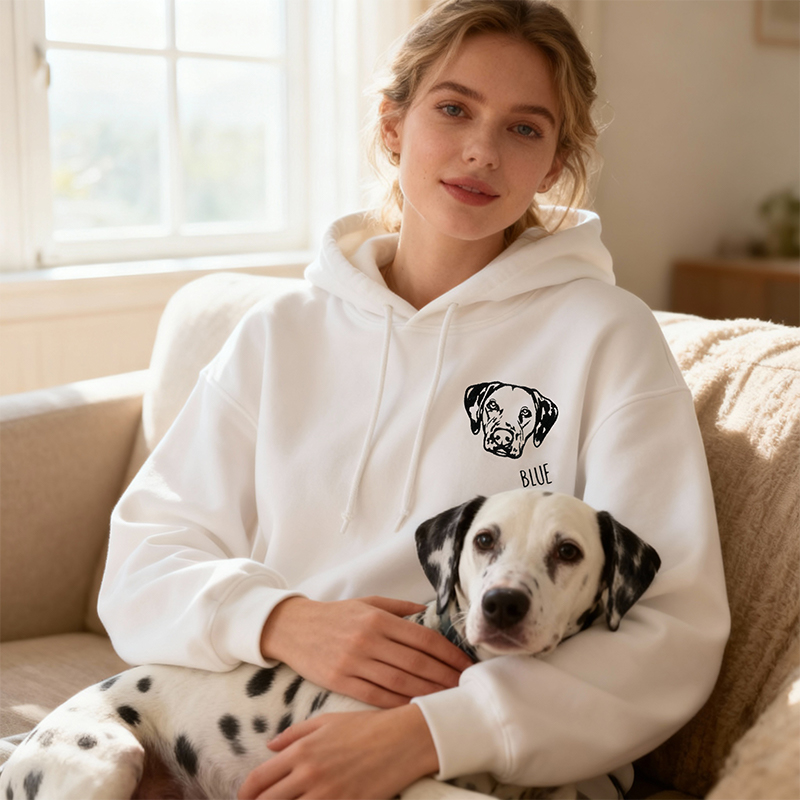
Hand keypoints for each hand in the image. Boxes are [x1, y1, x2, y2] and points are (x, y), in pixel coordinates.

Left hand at [237, 705, 438, 799]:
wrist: (403, 739)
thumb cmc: (366, 726)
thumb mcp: (327, 720)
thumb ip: (294, 733)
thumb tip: (269, 746)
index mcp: (302, 750)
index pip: (259, 780)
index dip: (245, 794)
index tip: (244, 799)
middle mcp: (310, 775)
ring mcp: (329, 795)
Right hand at [260, 596, 472, 707]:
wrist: (292, 627)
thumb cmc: (334, 614)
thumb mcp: (366, 602)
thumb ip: (398, 607)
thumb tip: (427, 609)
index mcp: (378, 618)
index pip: (423, 638)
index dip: (448, 653)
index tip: (466, 664)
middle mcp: (368, 639)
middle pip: (417, 663)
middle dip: (445, 677)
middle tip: (465, 688)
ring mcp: (354, 662)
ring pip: (400, 683)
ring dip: (428, 694)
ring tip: (448, 701)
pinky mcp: (340, 681)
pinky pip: (376, 697)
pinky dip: (399, 705)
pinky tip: (416, 709)